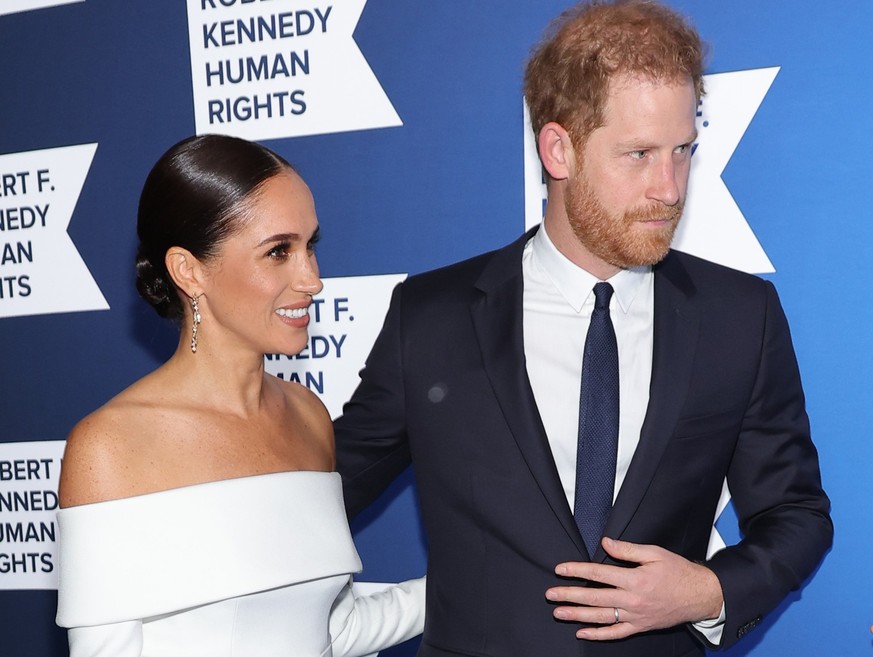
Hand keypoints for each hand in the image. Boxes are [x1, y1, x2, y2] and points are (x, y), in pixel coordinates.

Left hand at [545, 537, 723, 640]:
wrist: (700, 596)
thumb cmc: (678, 572)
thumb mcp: (655, 553)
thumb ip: (628, 549)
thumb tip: (606, 543)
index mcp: (635, 579)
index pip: (599, 573)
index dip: (577, 570)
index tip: (560, 569)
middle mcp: (633, 600)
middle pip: (595, 597)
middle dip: (570, 595)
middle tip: (550, 594)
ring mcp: (636, 616)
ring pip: (601, 617)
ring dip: (578, 615)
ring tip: (559, 612)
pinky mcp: (640, 626)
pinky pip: (616, 633)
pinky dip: (598, 634)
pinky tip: (582, 632)